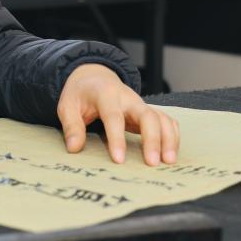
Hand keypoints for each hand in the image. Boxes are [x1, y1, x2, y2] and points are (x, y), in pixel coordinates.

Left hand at [57, 63, 179, 165]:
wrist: (94, 77)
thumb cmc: (80, 94)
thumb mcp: (67, 106)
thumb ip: (72, 126)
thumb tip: (74, 148)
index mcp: (106, 95)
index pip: (114, 117)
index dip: (117, 139)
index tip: (119, 160)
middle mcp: (128, 98)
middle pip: (147, 116)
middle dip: (152, 139)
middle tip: (152, 163)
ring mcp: (141, 104)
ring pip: (161, 118)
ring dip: (168, 139)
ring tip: (168, 162)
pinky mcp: (148, 110)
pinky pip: (167, 120)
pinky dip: (173, 135)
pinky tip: (171, 152)